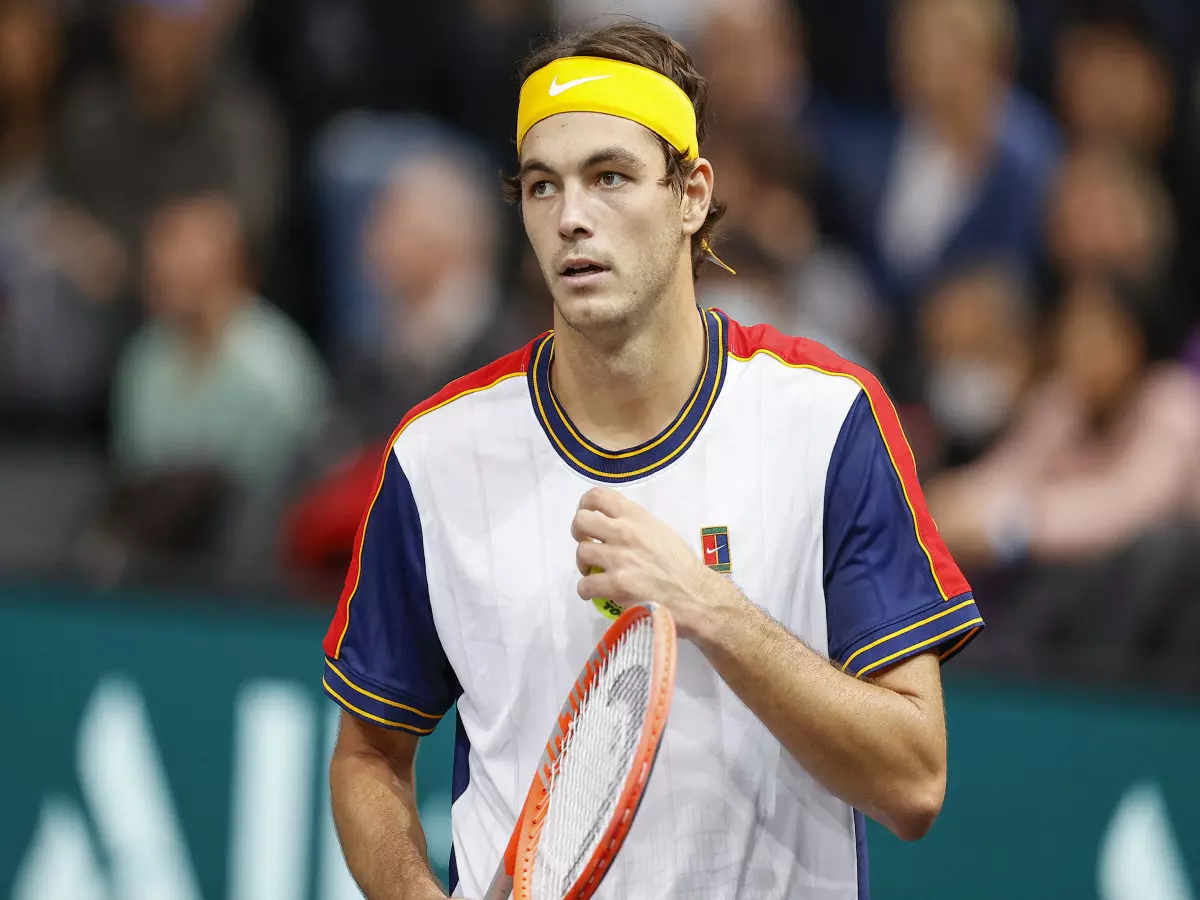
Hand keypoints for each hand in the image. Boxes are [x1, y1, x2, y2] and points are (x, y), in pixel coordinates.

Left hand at [571, 486, 728, 639]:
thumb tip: (612, 525)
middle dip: (579, 534)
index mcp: (636, 516)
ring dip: (584, 564)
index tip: (586, 515)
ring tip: (594, 571)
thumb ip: (635, 524)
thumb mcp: (660, 531)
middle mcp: (625, 532)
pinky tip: (596, 591)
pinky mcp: (616, 585)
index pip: (598, 496)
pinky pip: (584, 585)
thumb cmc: (681, 565)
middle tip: (588, 544)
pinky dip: (586, 590)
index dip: (584, 504)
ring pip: (581, 553)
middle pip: (581, 522)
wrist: (695, 596)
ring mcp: (619, 559)